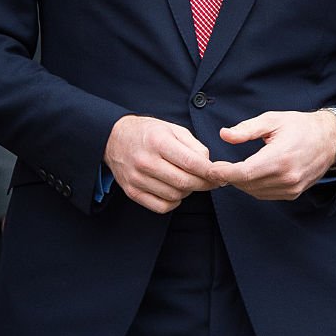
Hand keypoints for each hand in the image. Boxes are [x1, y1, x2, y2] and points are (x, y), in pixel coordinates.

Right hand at [104, 114, 218, 213]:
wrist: (114, 138)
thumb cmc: (149, 133)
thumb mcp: (173, 129)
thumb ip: (194, 146)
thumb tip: (208, 164)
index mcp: (159, 142)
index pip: (191, 163)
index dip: (210, 171)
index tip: (221, 174)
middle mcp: (146, 161)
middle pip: (185, 182)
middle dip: (204, 184)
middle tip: (213, 181)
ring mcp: (137, 178)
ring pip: (175, 195)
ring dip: (189, 191)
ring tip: (190, 180)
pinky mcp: (132, 192)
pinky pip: (161, 207)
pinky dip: (174, 202)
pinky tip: (175, 190)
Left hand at [209, 109, 335, 199]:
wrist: (330, 139)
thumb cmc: (300, 126)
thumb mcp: (272, 120)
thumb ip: (247, 129)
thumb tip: (224, 135)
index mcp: (279, 158)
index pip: (243, 173)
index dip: (223, 173)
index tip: (211, 169)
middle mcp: (286, 177)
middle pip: (246, 184)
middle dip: (228, 177)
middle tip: (217, 167)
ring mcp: (291, 188)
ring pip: (254, 191)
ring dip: (240, 183)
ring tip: (232, 170)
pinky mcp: (293, 193)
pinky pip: (265, 194)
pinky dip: (253, 187)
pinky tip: (250, 175)